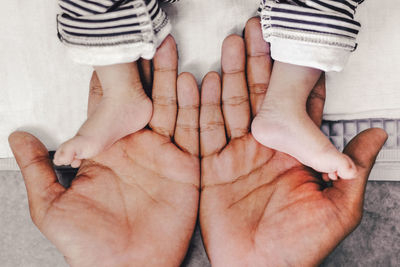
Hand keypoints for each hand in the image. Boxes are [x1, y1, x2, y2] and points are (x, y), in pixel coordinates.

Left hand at [9, 36, 199, 266]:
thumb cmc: (87, 245)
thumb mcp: (51, 207)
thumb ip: (38, 169)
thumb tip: (17, 137)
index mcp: (107, 152)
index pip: (107, 108)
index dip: (110, 82)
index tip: (113, 58)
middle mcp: (137, 148)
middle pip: (144, 101)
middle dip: (148, 72)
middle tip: (151, 43)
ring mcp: (163, 155)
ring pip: (170, 110)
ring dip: (172, 82)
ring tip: (170, 54)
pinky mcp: (186, 166)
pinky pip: (192, 132)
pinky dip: (195, 108)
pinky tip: (195, 85)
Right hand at [199, 18, 386, 265]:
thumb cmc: (300, 246)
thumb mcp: (338, 209)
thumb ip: (353, 168)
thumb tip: (378, 134)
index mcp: (293, 153)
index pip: (297, 107)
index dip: (297, 78)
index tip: (295, 51)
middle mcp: (263, 148)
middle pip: (259, 97)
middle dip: (256, 63)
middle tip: (256, 32)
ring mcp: (236, 154)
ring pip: (231, 106)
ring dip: (229, 75)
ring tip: (230, 46)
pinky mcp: (212, 166)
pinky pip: (205, 131)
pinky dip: (201, 106)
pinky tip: (202, 82)